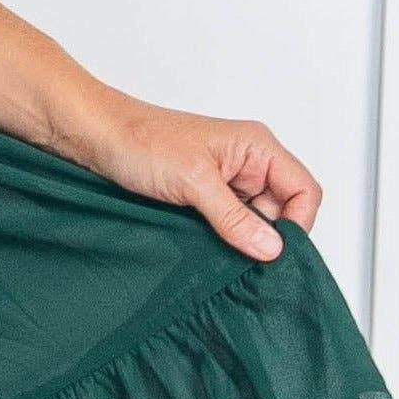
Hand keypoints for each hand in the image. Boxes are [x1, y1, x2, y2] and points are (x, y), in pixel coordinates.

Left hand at [62, 95, 318, 261]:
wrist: (93, 136)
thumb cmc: (140, 141)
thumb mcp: (193, 182)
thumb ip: (235, 218)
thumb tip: (272, 250)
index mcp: (257, 147)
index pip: (304, 191)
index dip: (297, 225)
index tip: (274, 254)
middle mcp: (247, 163)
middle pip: (282, 211)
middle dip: (266, 238)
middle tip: (243, 261)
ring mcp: (225, 182)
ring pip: (253, 223)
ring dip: (240, 241)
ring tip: (216, 252)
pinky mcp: (202, 197)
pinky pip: (227, 225)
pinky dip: (220, 240)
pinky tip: (204, 249)